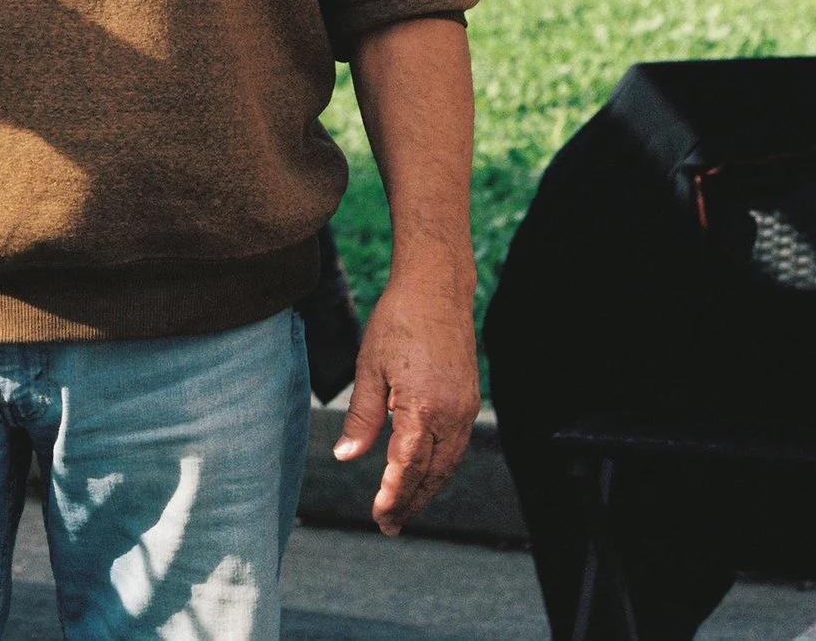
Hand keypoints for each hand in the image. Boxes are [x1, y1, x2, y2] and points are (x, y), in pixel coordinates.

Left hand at [331, 269, 480, 534]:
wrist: (436, 289)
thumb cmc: (397, 322)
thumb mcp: (369, 367)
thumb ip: (362, 416)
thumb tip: (347, 456)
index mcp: (423, 407)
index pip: (408, 466)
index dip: (394, 496)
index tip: (380, 517)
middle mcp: (451, 414)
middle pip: (432, 474)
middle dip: (411, 503)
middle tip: (389, 526)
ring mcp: (465, 408)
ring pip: (448, 464)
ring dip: (427, 490)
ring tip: (404, 509)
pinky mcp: (468, 400)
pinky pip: (455, 446)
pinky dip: (439, 467)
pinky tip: (423, 474)